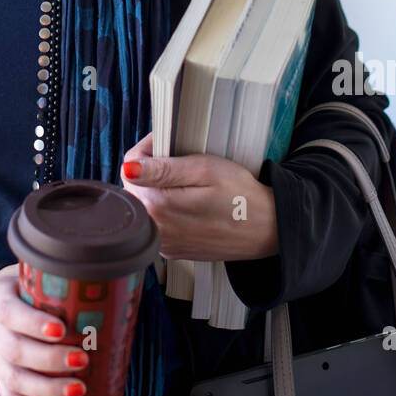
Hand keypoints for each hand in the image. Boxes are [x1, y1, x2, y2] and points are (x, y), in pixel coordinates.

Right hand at [0, 265, 88, 395]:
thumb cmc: (20, 287)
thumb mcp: (28, 275)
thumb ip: (52, 282)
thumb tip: (100, 287)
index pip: (8, 312)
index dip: (33, 323)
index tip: (62, 330)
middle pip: (13, 351)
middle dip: (50, 360)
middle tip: (83, 360)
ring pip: (13, 379)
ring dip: (47, 390)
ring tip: (79, 390)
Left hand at [119, 132, 278, 261]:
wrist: (267, 229)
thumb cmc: (240, 195)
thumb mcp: (204, 169)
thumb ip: (163, 169)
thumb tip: (128, 168)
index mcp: (158, 206)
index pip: (129, 168)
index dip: (146, 150)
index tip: (167, 144)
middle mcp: (156, 229)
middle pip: (134, 189)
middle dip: (150, 171)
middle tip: (180, 161)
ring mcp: (164, 244)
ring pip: (145, 207)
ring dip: (158, 191)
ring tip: (186, 183)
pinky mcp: (174, 251)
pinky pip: (158, 224)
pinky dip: (167, 210)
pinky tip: (190, 204)